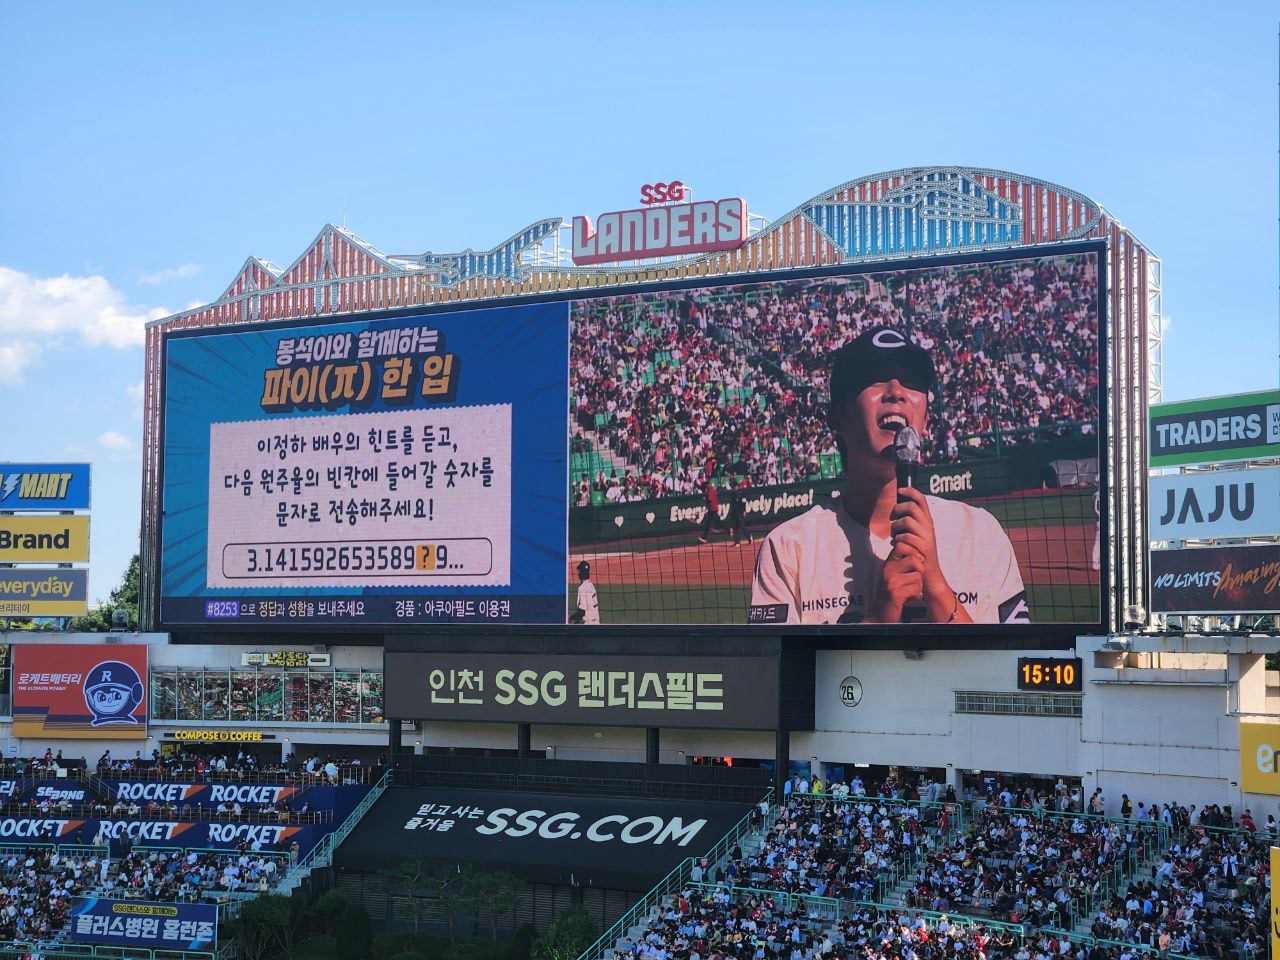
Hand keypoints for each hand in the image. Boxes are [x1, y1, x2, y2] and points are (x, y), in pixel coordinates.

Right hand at [865, 551, 923, 622]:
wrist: (881, 613)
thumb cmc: (892, 594)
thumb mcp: (895, 575)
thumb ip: (904, 564)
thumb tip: (921, 555)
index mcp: (888, 563)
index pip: (903, 546)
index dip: (914, 554)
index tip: (915, 565)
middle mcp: (888, 570)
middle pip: (914, 559)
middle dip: (919, 570)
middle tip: (914, 580)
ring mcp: (890, 581)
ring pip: (918, 576)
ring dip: (918, 586)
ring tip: (908, 591)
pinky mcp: (895, 593)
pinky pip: (916, 589)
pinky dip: (915, 596)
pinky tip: (907, 599)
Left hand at [889, 487, 970, 622]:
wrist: (928, 575)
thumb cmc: (917, 554)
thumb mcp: (914, 535)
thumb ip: (908, 523)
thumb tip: (897, 509)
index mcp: (927, 521)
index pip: (921, 500)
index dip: (910, 491)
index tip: (899, 490)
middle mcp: (929, 527)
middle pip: (911, 508)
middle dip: (897, 510)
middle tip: (892, 518)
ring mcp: (927, 538)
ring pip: (907, 521)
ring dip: (895, 527)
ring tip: (893, 535)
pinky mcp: (923, 548)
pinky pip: (905, 537)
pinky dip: (897, 540)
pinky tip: (895, 545)